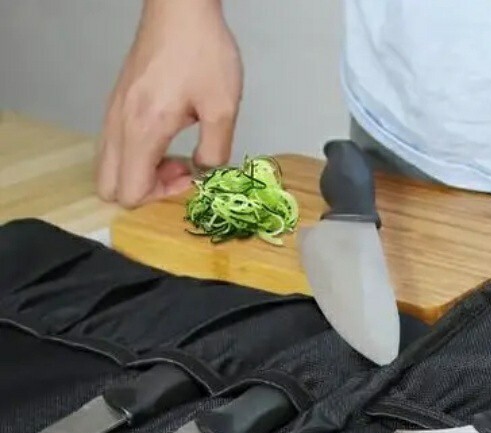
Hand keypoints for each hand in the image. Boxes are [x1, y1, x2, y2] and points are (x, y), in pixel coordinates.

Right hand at [97, 0, 242, 207]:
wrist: (180, 6)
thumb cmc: (203, 53)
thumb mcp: (223, 110)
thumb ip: (214, 152)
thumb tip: (202, 172)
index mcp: (142, 129)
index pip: (129, 192)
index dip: (159, 198)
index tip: (188, 178)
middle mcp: (118, 123)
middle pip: (108, 186)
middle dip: (144, 191)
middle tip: (179, 173)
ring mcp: (113, 111)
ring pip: (109, 165)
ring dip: (140, 172)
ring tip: (176, 155)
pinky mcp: (118, 101)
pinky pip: (115, 144)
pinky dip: (137, 154)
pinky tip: (167, 139)